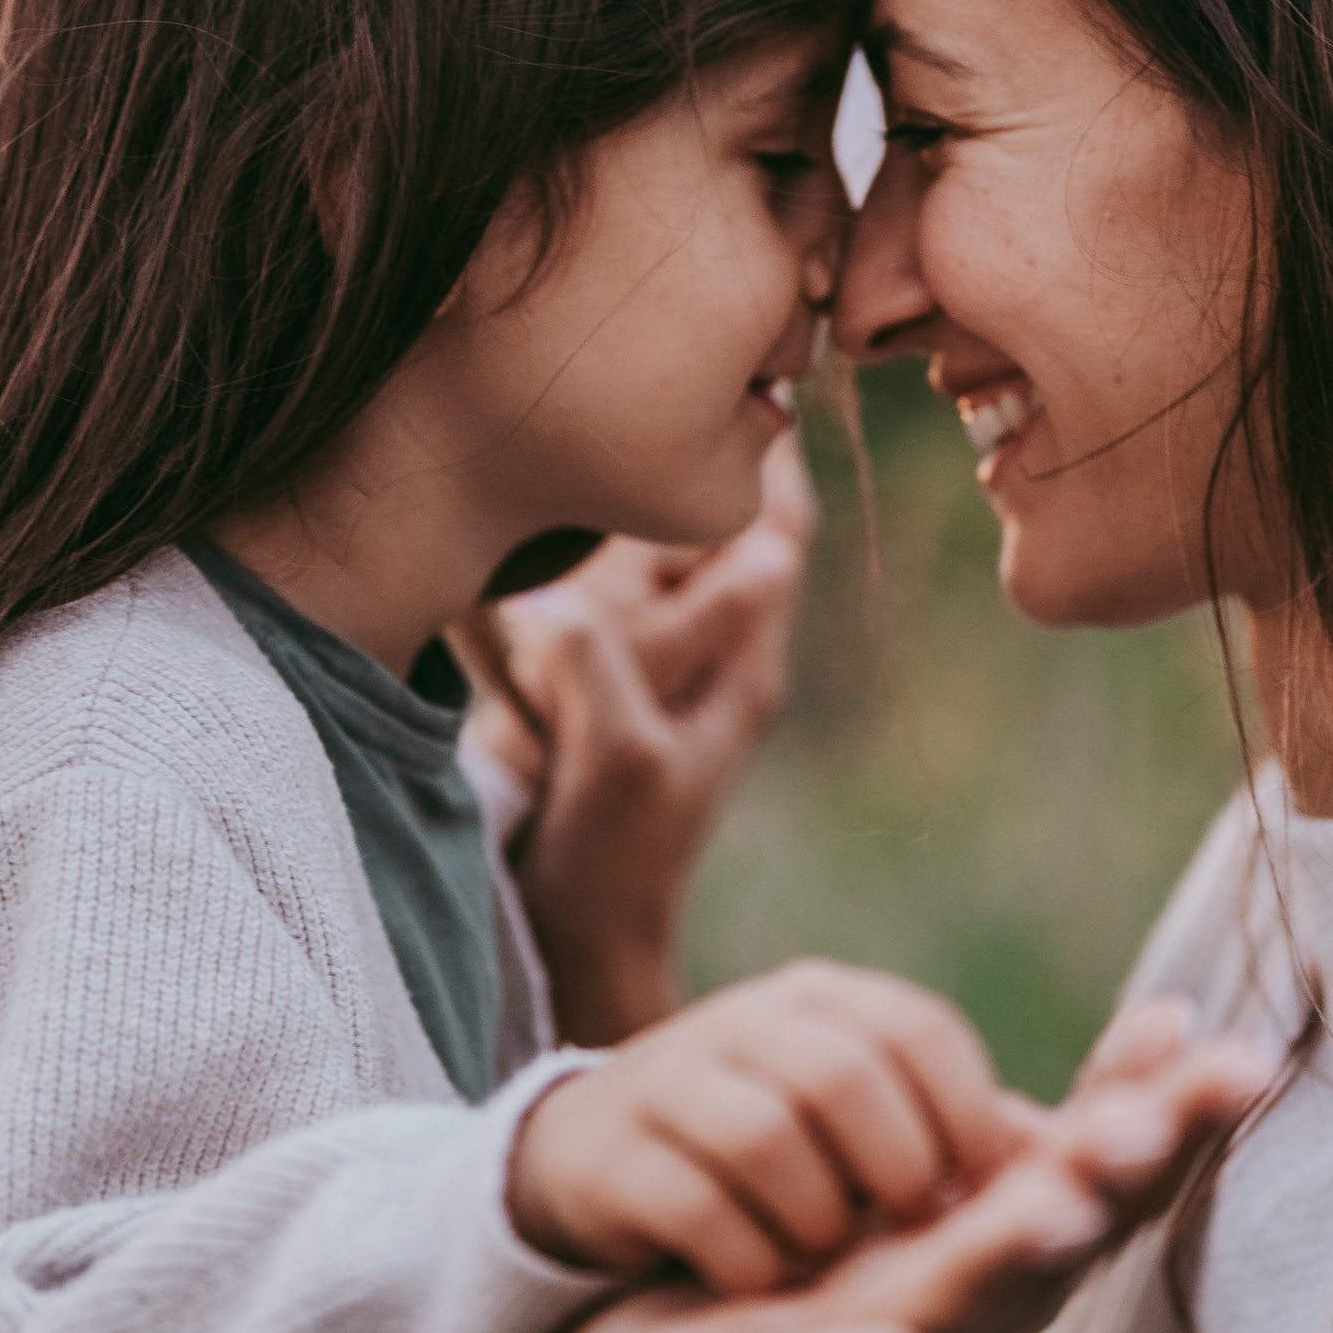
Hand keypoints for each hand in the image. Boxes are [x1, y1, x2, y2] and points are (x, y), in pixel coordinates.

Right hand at [471, 438, 813, 1040]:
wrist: (583, 943)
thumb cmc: (613, 859)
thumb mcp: (617, 756)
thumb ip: (600, 661)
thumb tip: (557, 593)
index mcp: (746, 664)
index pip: (780, 529)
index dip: (765, 459)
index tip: (727, 389)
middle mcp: (721, 659)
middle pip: (724, 530)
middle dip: (689, 477)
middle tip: (647, 420)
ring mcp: (668, 676)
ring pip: (666, 563)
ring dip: (637, 524)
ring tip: (598, 475)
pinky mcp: (613, 691)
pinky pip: (617, 605)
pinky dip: (596, 570)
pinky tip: (553, 554)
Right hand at [508, 956, 1027, 1285]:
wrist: (604, 1179)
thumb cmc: (781, 1164)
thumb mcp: (874, 1130)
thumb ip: (978, 1129)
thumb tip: (1115, 1135)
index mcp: (831, 1002)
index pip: (920, 1031)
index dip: (967, 1120)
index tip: (981, 1196)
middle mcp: (747, 1020)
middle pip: (846, 1076)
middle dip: (894, 1172)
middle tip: (908, 1236)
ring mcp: (668, 1078)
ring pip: (768, 1134)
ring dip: (815, 1219)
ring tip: (822, 1258)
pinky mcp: (606, 1155)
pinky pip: (692, 1203)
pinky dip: (744, 1256)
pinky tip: (758, 1278)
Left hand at [540, 1002, 1270, 1332]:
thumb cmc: (854, 1265)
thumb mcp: (974, 1177)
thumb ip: (1066, 1116)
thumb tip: (1181, 1017)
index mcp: (1022, 1243)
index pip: (1124, 1171)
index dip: (1184, 1119)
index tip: (1243, 1058)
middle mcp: (975, 1304)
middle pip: (1068, 1234)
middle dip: (1113, 1177)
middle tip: (1148, 1125)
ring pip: (961, 1298)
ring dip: (1013, 1256)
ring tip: (1053, 1209)